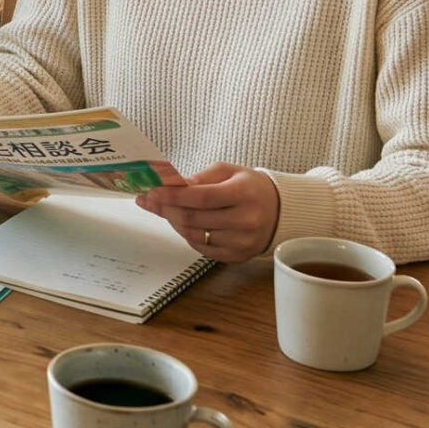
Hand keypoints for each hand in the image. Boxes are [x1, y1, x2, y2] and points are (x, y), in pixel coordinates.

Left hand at [135, 164, 280, 262]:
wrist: (278, 211)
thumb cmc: (249, 187)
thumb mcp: (227, 171)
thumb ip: (199, 178)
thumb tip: (170, 186)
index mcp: (244, 194)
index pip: (201, 197)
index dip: (173, 195)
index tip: (152, 190)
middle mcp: (245, 221)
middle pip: (193, 219)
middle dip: (166, 208)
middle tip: (150, 199)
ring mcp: (242, 242)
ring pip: (193, 235)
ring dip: (173, 221)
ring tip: (165, 208)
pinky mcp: (237, 256)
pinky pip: (201, 248)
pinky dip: (187, 235)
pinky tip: (183, 222)